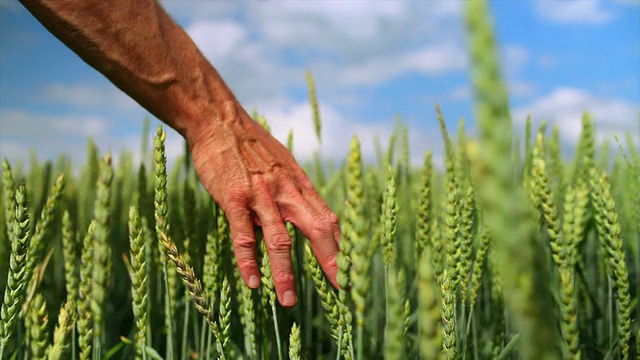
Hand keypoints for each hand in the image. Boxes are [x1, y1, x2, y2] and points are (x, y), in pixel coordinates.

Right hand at [189, 100, 340, 306]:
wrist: (220, 120)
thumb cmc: (251, 145)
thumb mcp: (283, 164)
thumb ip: (295, 189)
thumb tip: (307, 211)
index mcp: (300, 185)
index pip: (329, 219)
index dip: (341, 246)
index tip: (349, 271)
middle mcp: (287, 191)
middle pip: (317, 230)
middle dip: (330, 262)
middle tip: (339, 290)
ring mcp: (261, 195)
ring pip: (280, 240)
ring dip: (285, 273)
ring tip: (287, 301)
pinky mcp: (235, 198)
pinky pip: (244, 235)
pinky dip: (249, 261)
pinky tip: (253, 282)